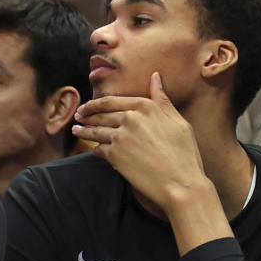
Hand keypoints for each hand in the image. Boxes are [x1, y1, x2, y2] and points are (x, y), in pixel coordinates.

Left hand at [73, 72, 207, 213]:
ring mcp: (120, 136)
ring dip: (83, 130)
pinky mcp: (115, 155)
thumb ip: (162, 100)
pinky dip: (94, 150)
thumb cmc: (184, 154)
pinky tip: (92, 150)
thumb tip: (155, 77)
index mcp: (146, 106)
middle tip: (78, 116)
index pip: (112, 101)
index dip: (96, 103)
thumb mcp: (178, 122)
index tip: (88, 106)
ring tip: (76, 130)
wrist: (181, 183)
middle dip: (86, 115)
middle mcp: (130, 118)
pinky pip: (98, 150)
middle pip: (100, 114)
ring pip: (95, 131)